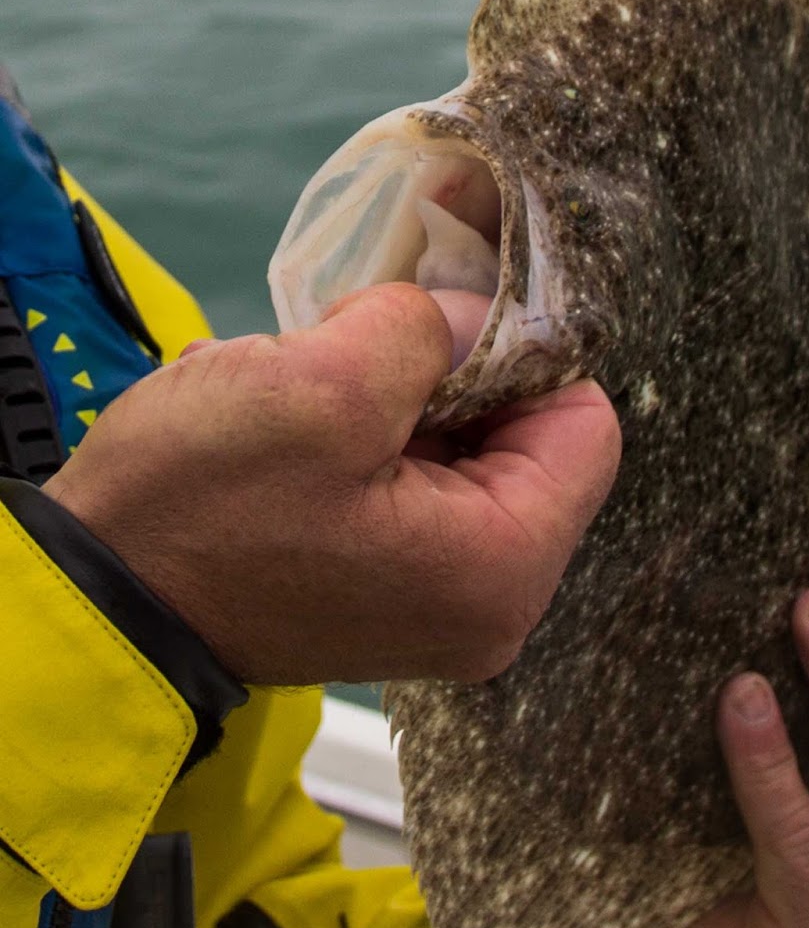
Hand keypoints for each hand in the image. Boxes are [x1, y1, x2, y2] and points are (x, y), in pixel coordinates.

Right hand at [43, 283, 619, 684]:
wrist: (103, 602)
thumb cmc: (203, 506)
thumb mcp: (322, 387)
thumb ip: (430, 329)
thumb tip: (470, 318)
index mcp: (503, 568)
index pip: (587, 425)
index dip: (524, 352)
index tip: (434, 327)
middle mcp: (495, 606)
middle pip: (533, 444)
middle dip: (458, 378)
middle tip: (360, 356)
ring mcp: (446, 609)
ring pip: (474, 459)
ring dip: (409, 403)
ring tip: (321, 390)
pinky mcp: (397, 596)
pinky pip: (427, 493)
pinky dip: (381, 441)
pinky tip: (313, 426)